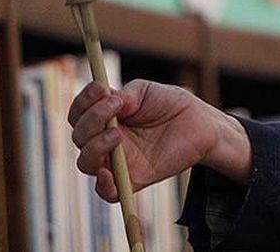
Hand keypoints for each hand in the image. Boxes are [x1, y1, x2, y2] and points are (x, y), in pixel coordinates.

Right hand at [68, 79, 242, 201]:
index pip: (79, 113)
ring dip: (95, 146)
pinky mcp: (132, 180)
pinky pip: (106, 192)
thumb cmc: (171, 105)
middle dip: (92, 119)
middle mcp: (105, 139)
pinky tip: (109, 171)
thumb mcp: (148, 91)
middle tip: (115, 105)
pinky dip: (103, 184)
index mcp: (105, 117)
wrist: (200, 124)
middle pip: (79, 136)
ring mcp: (117, 160)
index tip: (101, 87)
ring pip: (86, 162)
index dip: (83, 101)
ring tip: (117, 133)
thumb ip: (128, 94)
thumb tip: (112, 102)